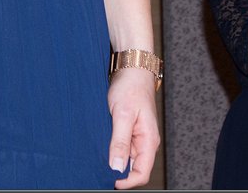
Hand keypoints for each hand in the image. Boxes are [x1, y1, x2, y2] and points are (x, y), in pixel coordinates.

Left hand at [107, 68, 160, 188]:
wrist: (131, 67)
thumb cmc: (130, 87)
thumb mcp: (123, 114)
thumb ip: (120, 141)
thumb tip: (118, 168)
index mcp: (149, 141)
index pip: (142, 173)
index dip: (126, 182)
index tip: (108, 179)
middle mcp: (145, 141)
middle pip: (133, 168)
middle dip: (118, 171)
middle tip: (99, 167)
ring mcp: (137, 135)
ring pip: (126, 157)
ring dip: (113, 158)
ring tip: (98, 152)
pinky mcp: (129, 128)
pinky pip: (122, 145)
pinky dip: (112, 146)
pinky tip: (100, 141)